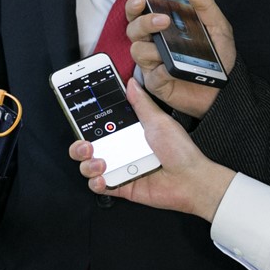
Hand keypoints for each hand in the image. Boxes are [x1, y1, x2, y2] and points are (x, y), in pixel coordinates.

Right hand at [69, 79, 234, 219]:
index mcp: (127, 133)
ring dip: (87, 164)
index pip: (99, 126)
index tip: (77, 117)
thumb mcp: (159, 121)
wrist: (192, 180)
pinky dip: (96, 183)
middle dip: (78, 146)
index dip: (85, 122)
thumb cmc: (180, 151)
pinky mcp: (121, 186)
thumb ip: (141, 103)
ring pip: (88, 167)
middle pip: (87, 147)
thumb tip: (131, 83)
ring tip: (100, 161)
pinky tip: (103, 178)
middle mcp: (120, 151)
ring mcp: (120, 169)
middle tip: (86, 144)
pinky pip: (100, 186)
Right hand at [127, 0, 235, 117]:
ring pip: (137, 50)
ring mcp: (152, 63)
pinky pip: (152, 74)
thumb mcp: (217, 26)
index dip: (134, 5)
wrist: (225, 88)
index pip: (139, 12)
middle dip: (143, 22)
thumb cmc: (217, 57)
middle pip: (133, 28)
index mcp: (163, 26)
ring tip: (169, 47)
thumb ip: (204, 4)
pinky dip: (162, 71)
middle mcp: (153, 42)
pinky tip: (174, 70)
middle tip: (162, 20)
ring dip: (151, 47)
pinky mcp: (155, 82)